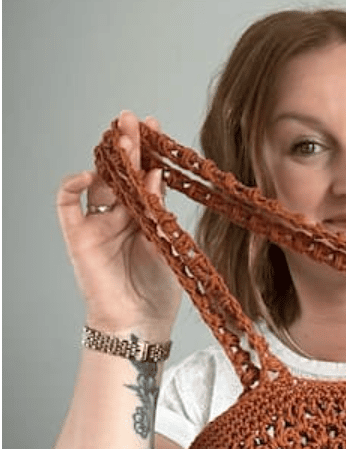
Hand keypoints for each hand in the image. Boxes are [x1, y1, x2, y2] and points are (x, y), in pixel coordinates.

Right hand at [56, 111, 181, 339]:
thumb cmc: (158, 291)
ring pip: (99, 181)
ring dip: (108, 158)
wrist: (139, 323)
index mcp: (146, 217)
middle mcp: (121, 216)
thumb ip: (160, 211)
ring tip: (122, 136)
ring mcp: (98, 224)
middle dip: (128, 145)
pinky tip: (90, 173)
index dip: (149, 154)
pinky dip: (73, 185)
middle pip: (122, 173)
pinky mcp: (78, 236)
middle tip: (135, 120)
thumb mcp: (169, 244)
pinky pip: (67, 204)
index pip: (145, 177)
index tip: (157, 129)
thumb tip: (156, 176)